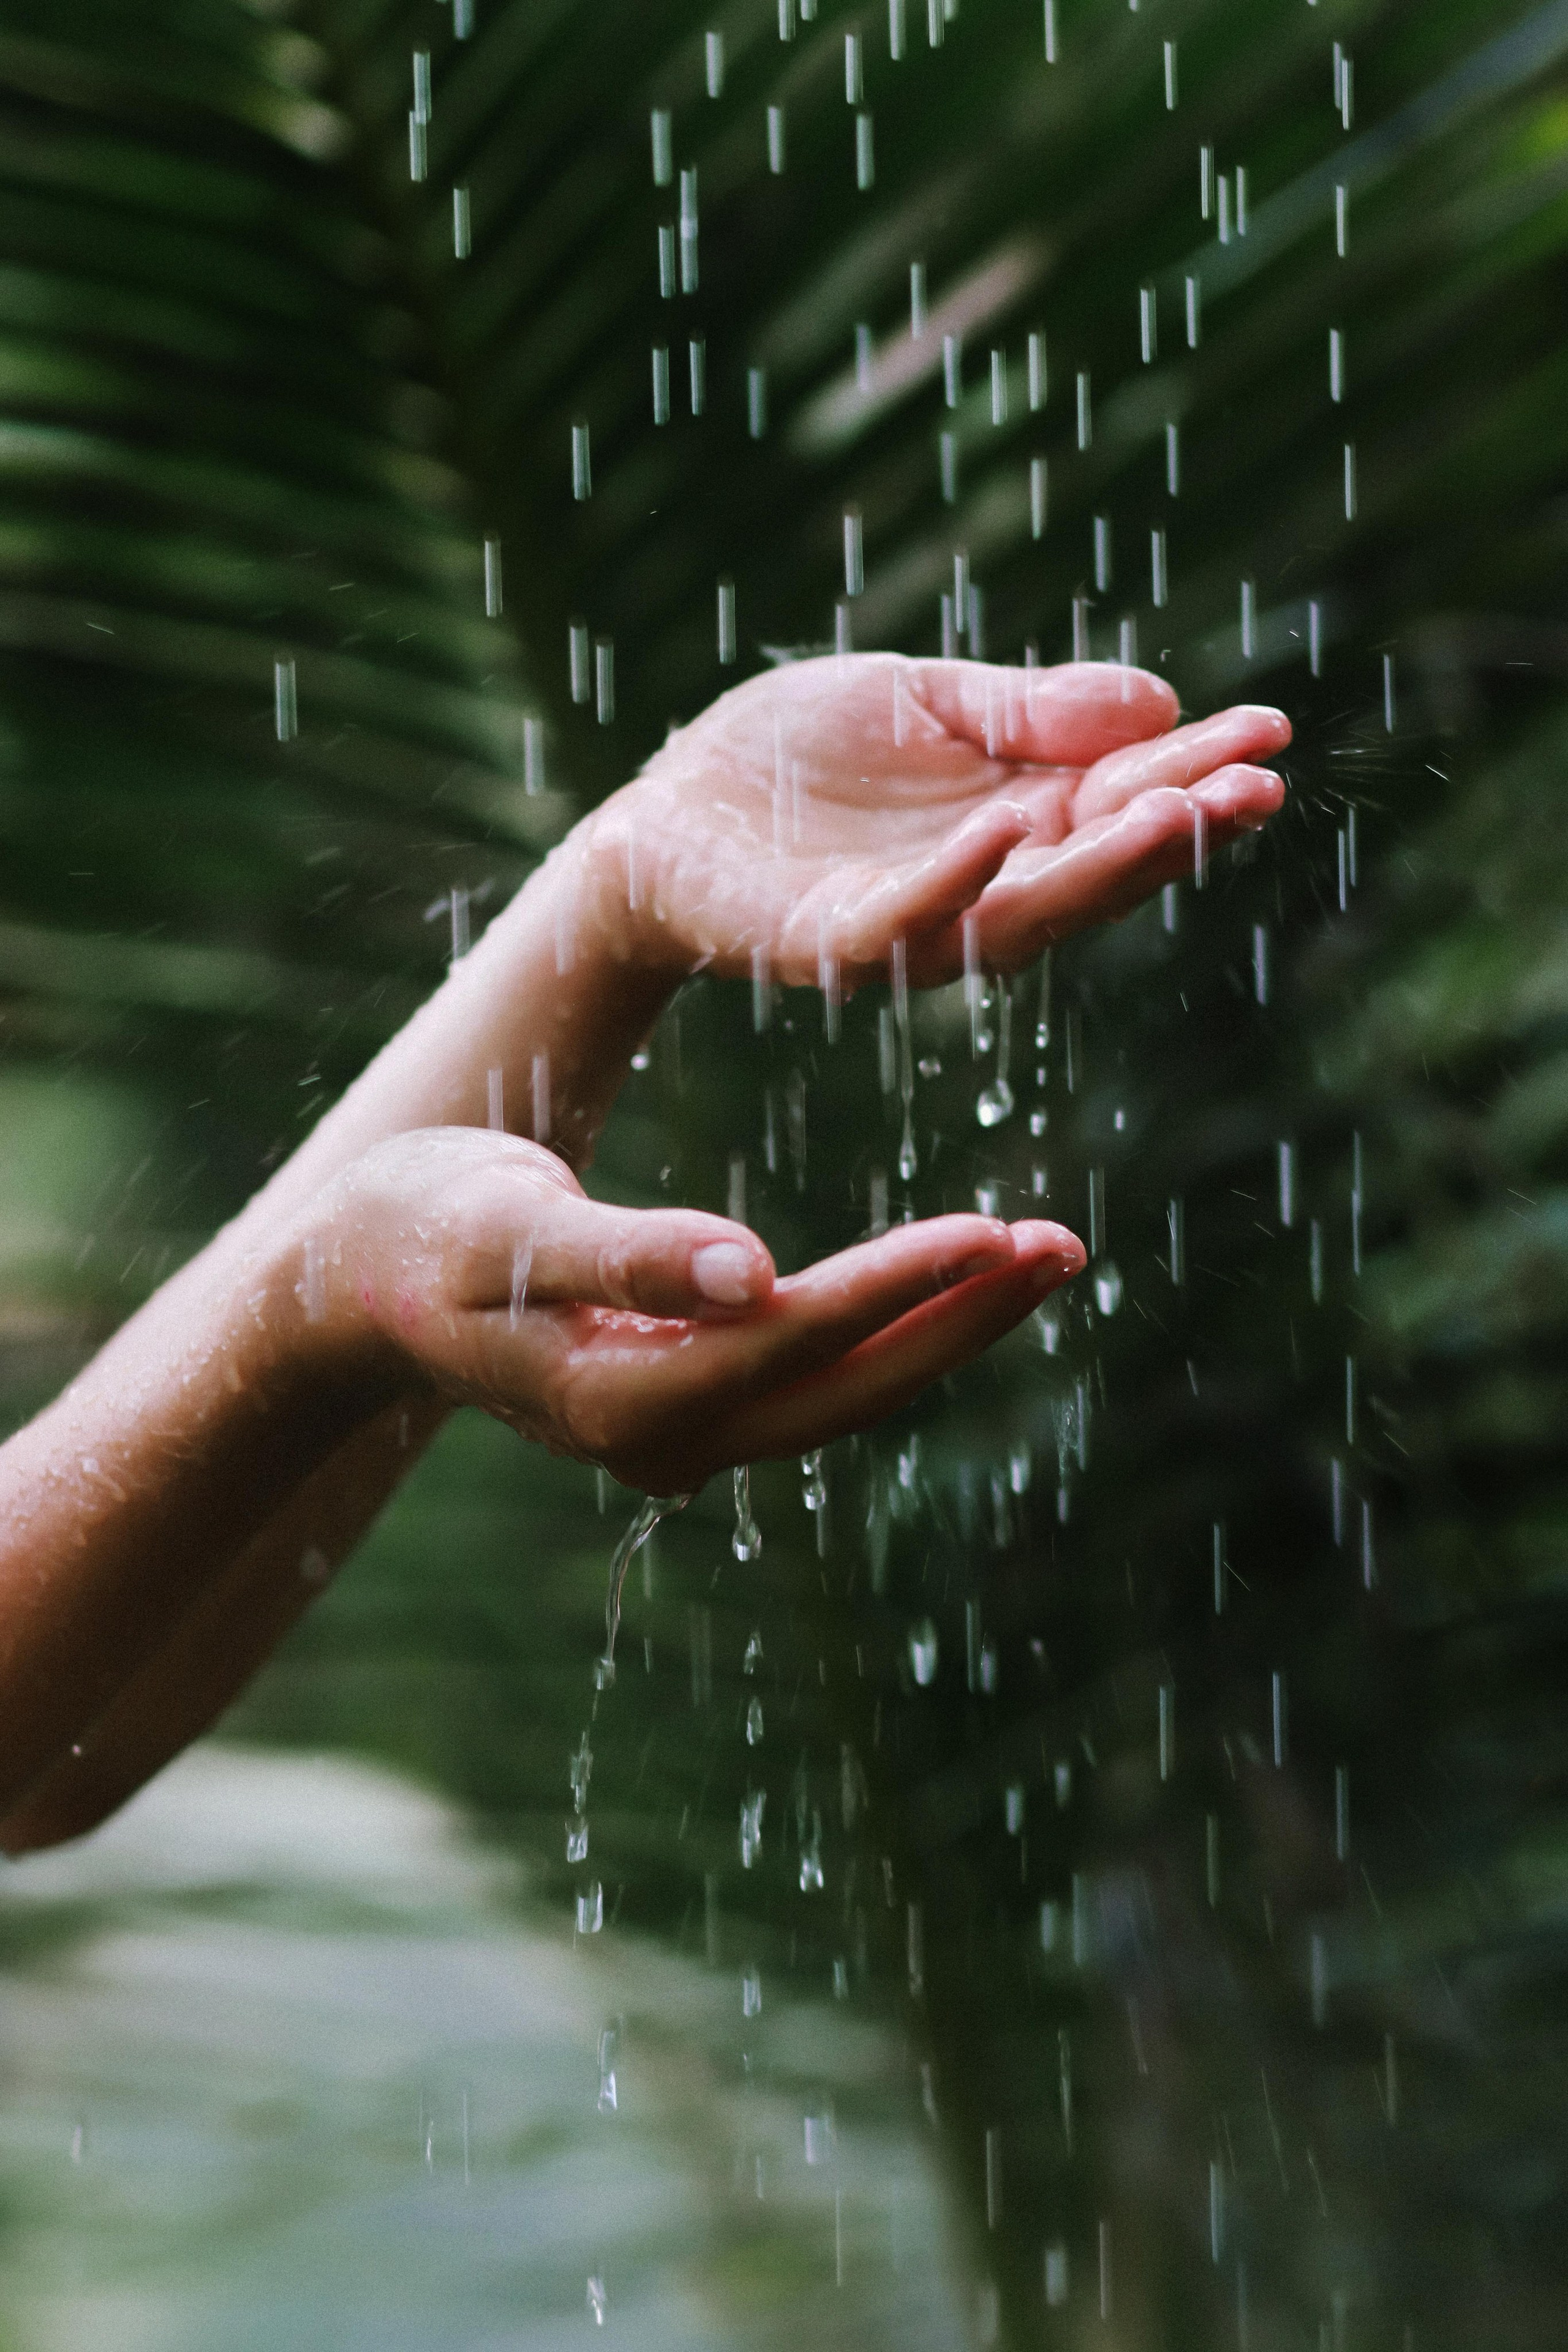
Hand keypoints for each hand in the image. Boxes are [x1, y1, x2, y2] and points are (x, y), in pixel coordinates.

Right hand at [316, 1129, 1082, 1491]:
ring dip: (943, 1327)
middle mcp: (666, 1438)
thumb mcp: (509, 1227)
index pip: (797, 1343)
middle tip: (1067, 1247)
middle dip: (962, 1322)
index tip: (997, 1230)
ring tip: (1039, 1255)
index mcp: (625, 1397)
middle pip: (847, 1390)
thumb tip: (753, 1272)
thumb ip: (629, 1252)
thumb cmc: (421, 1231)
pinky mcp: (687, 1399)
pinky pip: (814, 1376)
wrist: (359, 1276)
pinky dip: (889, 1327)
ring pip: (841, 1390)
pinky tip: (952, 1282)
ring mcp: (678, 1433)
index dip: (903, 1287)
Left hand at [582, 655, 1288, 988]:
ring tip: (1175, 807)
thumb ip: (1029, 711)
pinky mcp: (834, 944)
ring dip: (1102, 866)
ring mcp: (914, 926)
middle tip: (1255, 786)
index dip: (1197, 771)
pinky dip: (956, 877)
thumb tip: (1158, 699)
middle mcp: (982, 889)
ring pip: (1026, 911)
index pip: (1124, 802)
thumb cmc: (794, 758)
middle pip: (1097, 869)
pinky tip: (1008, 823)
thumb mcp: (926, 701)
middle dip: (1179, 828)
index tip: (1271, 735)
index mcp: (1016, 825)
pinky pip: (907, 919)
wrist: (669, 812)